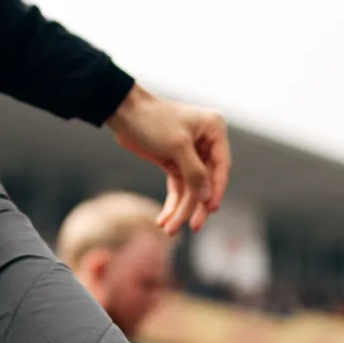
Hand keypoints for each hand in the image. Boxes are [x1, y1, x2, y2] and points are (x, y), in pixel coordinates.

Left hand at [107, 85, 230, 236]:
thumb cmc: (153, 120)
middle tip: (193, 226)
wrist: (122, 112)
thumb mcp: (177, 146)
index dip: (216, 190)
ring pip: (190, 188)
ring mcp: (190, 154)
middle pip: (206, 181)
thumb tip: (207, 198)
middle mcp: (205, 142)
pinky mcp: (174, 162)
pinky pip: (178, 187)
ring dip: (181, 209)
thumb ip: (195, 173)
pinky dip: (172, 204)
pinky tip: (164, 220)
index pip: (221, 166)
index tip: (211, 210)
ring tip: (170, 229)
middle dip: (196, 205)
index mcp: (214, 130)